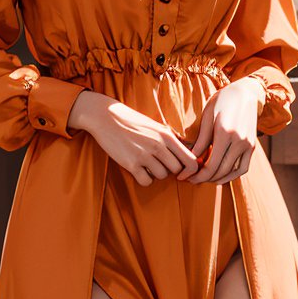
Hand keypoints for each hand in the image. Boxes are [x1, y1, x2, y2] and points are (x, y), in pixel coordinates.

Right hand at [68, 91, 199, 186]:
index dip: (190, 171)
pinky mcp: (130, 164)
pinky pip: (146, 181)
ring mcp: (144, 155)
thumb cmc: (133, 122)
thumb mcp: (157, 127)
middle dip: (170, 170)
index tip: (183, 172)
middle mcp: (158, 145)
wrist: (106, 117)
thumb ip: (172, 140)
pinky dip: (143, 179)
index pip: (191, 160)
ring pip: (161, 176)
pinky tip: (138, 169)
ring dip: (155, 173)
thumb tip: (189, 154)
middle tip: (159, 164)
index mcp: (167, 135)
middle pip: (176, 170)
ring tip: (145, 162)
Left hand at [178, 77, 264, 184]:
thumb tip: (191, 159)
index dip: (198, 176)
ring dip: (217, 179)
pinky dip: (232, 175)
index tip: (187, 177)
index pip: (211, 165)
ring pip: (232, 172)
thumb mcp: (207, 116)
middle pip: (220, 171)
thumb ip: (201, 139)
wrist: (246, 93)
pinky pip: (243, 168)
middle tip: (192, 179)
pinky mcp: (252, 146)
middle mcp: (239, 141)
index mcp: (224, 132)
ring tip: (204, 178)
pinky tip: (220, 176)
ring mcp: (248, 145)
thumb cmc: (222, 101)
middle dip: (204, 179)